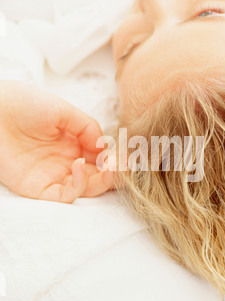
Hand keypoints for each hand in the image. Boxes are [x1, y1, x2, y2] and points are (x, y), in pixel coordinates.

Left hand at [0, 81, 114, 202]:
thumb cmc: (24, 104)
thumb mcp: (63, 110)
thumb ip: (88, 127)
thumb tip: (106, 147)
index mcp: (75, 144)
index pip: (102, 159)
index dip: (115, 159)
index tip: (124, 153)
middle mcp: (67, 162)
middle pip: (99, 177)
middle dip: (114, 173)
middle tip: (120, 163)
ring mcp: (55, 176)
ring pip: (88, 189)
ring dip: (103, 180)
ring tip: (109, 165)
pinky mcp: (40, 188)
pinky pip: (66, 196)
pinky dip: (79, 185)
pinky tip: (79, 165)